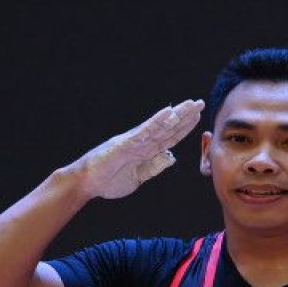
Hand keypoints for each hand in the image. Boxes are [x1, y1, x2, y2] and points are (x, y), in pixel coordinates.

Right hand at [71, 99, 203, 199]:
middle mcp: (142, 142)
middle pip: (168, 127)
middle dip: (184, 116)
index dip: (183, 128)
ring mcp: (135, 140)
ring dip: (176, 115)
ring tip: (191, 104)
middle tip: (200, 103)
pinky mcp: (126, 142)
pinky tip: (169, 112)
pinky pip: (145, 130)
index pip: (169, 137)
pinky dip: (157, 121)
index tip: (197, 118)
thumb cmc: (108, 180)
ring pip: (160, 126)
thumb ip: (154, 167)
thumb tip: (171, 156)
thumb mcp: (138, 178)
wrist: (88, 183)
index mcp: (145, 151)